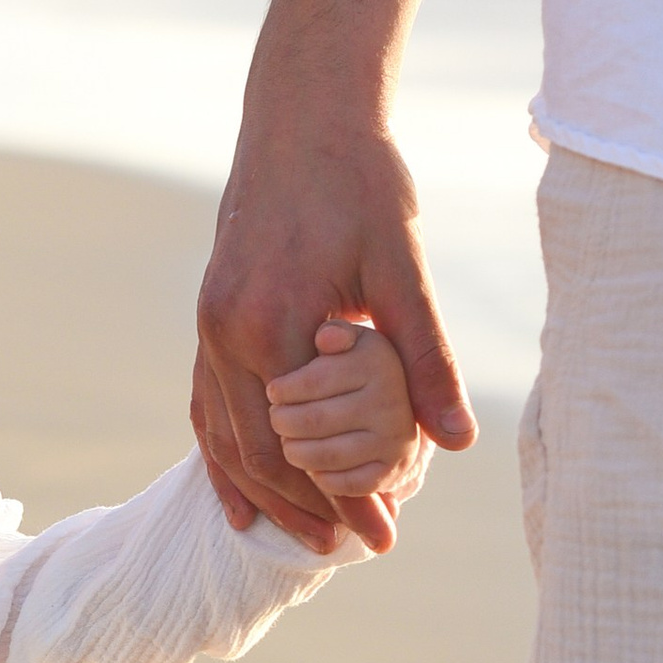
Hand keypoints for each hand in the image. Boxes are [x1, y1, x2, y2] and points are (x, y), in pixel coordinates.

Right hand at [190, 51, 473, 557]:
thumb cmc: (361, 180)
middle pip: (259, 453)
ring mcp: (207, 327)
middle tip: (353, 548)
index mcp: (270, 325)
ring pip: (225, 437)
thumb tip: (457, 440)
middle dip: (306, 506)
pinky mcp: (208, 317)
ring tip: (306, 537)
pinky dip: (222, 455)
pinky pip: (206, 406)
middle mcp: (225, 334)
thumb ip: (425, 358)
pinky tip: (241, 494)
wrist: (303, 114)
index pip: (306, 443)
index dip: (346, 495)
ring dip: (264, 492)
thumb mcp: (404, 266)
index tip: (384, 536)